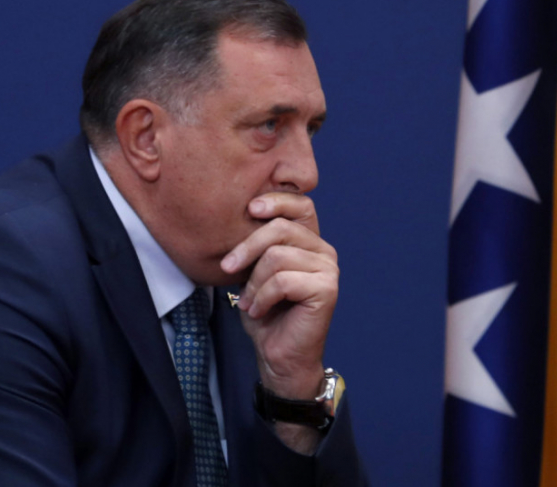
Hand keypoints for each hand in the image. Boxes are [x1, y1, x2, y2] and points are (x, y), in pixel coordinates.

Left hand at [220, 192, 338, 400]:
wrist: (279, 356)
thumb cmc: (266, 314)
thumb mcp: (255, 272)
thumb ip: (258, 246)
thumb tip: (240, 217)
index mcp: (310, 242)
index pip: (301, 205)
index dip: (276, 201)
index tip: (249, 209)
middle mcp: (324, 251)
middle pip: (281, 229)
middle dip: (247, 247)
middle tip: (228, 268)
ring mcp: (329, 270)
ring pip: (277, 256)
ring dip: (254, 283)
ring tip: (249, 301)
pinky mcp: (327, 289)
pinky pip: (283, 281)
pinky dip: (262, 297)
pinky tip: (259, 310)